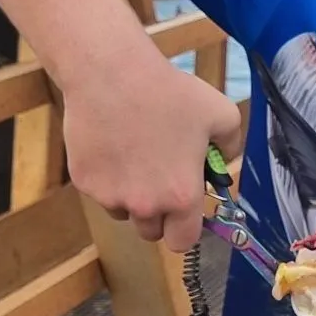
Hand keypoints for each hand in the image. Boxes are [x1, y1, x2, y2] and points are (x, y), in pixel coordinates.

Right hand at [62, 45, 242, 250]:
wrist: (111, 74)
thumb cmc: (170, 93)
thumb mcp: (222, 114)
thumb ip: (232, 146)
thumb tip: (224, 161)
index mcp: (181, 196)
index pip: (183, 241)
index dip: (186, 229)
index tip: (186, 212)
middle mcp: (144, 205)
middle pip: (151, 231)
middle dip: (160, 214)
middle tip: (162, 180)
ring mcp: (109, 196)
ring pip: (123, 211)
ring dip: (132, 197)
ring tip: (137, 156)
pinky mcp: (83, 181)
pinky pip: (100, 190)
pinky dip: (108, 177)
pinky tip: (114, 144)